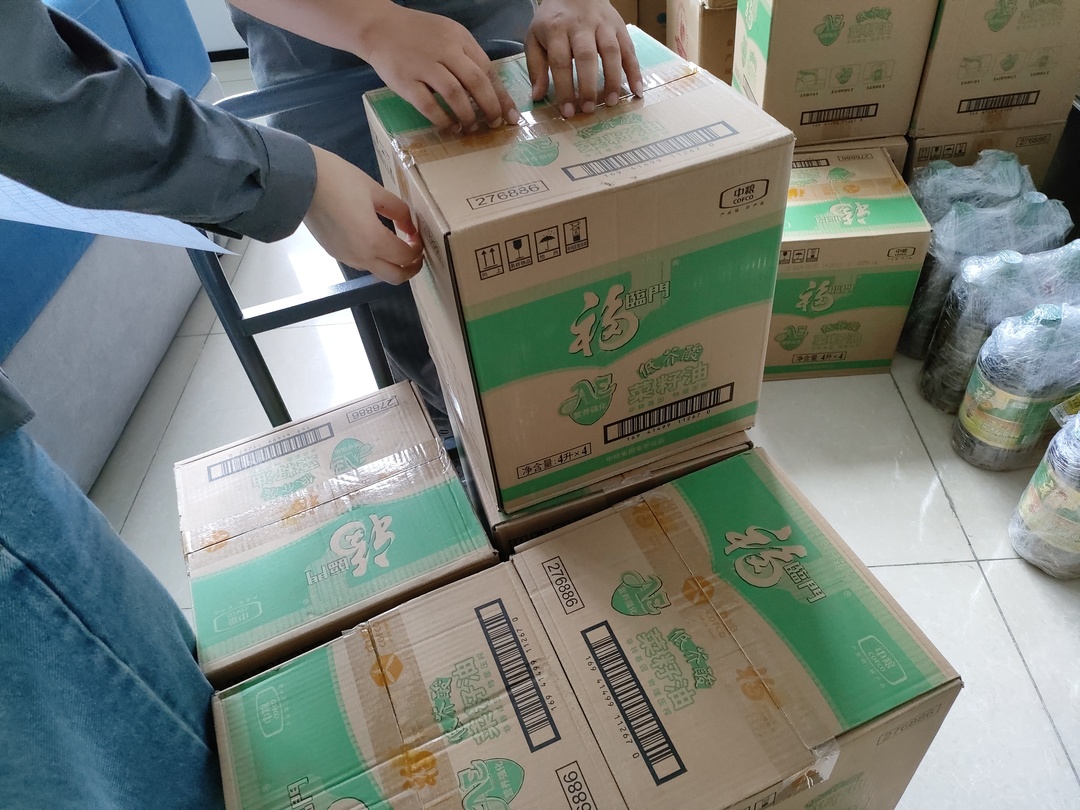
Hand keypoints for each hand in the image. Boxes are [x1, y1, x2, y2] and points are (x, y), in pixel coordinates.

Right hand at [303, 146, 422, 284]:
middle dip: (411, 269)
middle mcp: (361, 257)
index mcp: (374, 241)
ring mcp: (346, 257)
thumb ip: (398, 211)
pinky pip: (361, 263)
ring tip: (397, 244)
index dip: (418, 249)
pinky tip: (375, 240)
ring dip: (392, 264)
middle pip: (395, 277)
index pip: (406, 257)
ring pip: (378, 272)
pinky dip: (375, 258)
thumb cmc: (339, 180)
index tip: (418, 236)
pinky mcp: (334, 253)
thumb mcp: (375, 190)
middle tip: (416, 253)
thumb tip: (410, 227)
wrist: (299, 181)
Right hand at [359, 3, 518, 130]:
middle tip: (494, 123)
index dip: (501, 95)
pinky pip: (429, 105)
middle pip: (476, 82)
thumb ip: (467, 58)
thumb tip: (490, 92)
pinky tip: (450, 126)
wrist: (379, 26)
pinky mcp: (405, 81)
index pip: (487, 69)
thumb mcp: (448, 35)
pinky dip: (443, 119)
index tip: (510, 114)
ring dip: (467, 115)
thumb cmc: (418, 35)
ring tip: (472, 127)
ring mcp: (424, 66)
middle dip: (490, 107)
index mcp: (459, 39)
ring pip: (455, 95)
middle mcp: (444, 50)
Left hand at [525, 0, 642, 117]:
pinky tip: (636, 90)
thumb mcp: (535, 38)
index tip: (568, 112)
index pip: (560, 61)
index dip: (564, 88)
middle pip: (586, 56)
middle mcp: (581, 26)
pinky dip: (634, 70)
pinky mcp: (620, 27)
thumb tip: (538, 97)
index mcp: (557, 29)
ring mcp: (603, 25)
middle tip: (589, 109)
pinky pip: (629, 49)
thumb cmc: (553, 20)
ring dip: (613, 79)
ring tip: (611, 102)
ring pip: (611, 51)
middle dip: (588, 85)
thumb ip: (536, 66)